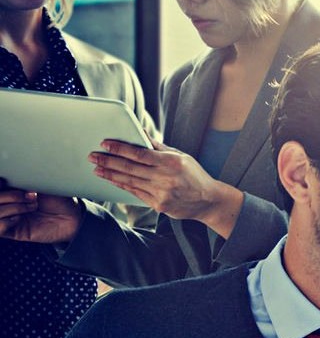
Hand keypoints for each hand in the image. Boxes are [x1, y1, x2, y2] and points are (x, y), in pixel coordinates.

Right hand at [0, 181, 82, 243]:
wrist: (73, 217)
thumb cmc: (59, 199)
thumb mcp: (42, 183)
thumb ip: (25, 177)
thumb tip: (13, 169)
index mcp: (11, 190)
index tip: (5, 182)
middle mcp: (8, 204)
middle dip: (9, 196)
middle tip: (31, 196)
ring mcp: (9, 218)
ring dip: (12, 208)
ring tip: (31, 207)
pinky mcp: (13, 232)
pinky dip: (6, 222)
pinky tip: (19, 219)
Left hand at [89, 139, 240, 227]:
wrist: (209, 201)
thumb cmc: (195, 176)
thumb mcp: (182, 157)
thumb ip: (159, 147)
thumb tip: (141, 133)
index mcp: (172, 162)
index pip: (140, 153)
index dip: (120, 148)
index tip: (105, 144)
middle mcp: (166, 177)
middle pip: (130, 168)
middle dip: (108, 161)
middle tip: (93, 156)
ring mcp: (162, 193)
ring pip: (130, 181)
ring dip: (110, 174)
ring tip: (97, 169)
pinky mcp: (159, 205)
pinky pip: (136, 193)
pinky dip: (122, 185)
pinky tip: (112, 180)